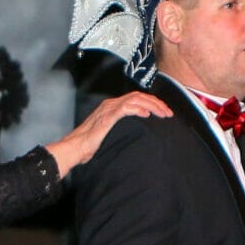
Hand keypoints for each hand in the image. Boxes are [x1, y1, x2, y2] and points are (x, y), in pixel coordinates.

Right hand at [43, 92, 171, 174]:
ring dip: (152, 105)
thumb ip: (121, 128)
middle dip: (156, 102)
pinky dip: (138, 109)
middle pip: (138, 96)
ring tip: (162, 113)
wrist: (75, 148)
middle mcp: (110, 104)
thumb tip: (137, 133)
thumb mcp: (109, 134)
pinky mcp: (107, 117)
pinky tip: (147, 115)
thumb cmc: (90, 145)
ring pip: (135, 100)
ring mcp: (108, 109)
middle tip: (168, 113)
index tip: (164, 112)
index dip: (152, 102)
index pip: (136, 98)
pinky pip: (125, 108)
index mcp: (112, 106)